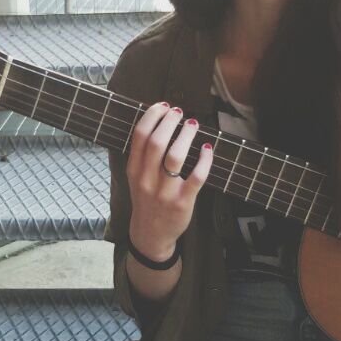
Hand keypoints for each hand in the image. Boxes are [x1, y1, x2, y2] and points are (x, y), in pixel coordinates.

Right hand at [125, 102, 213, 258]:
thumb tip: (159, 123)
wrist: (150, 234)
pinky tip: (207, 149)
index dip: (152, 116)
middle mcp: (147, 179)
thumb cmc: (146, 200)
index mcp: (134, 170)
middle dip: (169, 121)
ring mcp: (165, 192)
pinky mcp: (182, 202)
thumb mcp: (135, 178)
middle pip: (157, 142)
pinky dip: (204, 160)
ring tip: (192, 124)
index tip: (163, 106)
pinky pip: (196, 177)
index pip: (139, 136)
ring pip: (175, 157)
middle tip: (179, 112)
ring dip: (186, 135)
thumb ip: (142, 155)